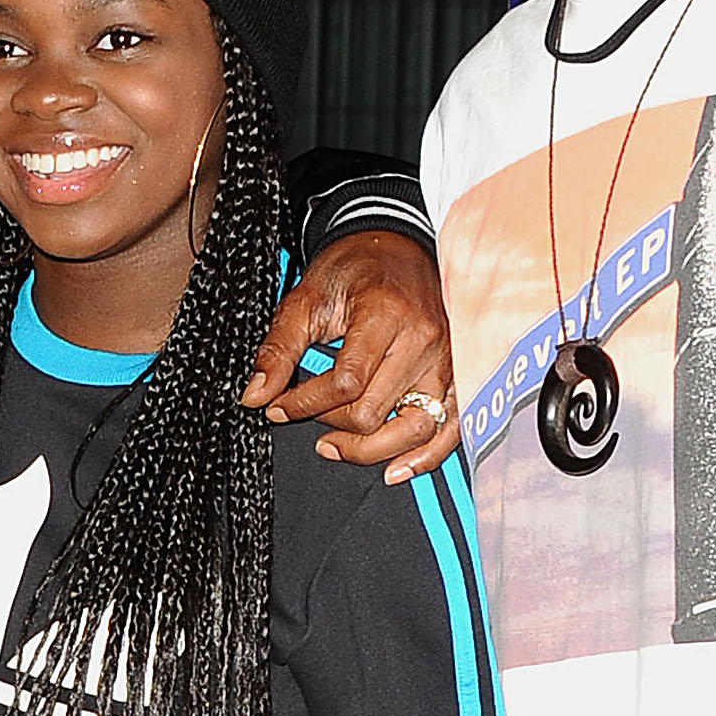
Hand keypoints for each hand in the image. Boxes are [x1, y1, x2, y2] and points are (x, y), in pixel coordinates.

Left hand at [240, 229, 459, 483]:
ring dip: (371, 449)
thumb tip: (255, 395)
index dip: (304, 404)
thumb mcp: (305, 299)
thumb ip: (279, 349)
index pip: (345, 383)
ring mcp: (449, 357)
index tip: (277, 406)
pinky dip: (425, 455)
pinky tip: (394, 469)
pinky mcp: (459, 372)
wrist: (395, 246)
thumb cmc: (352, 269)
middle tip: (304, 415)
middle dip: (331, 422)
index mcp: (386, 313)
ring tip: (336, 447)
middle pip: (375, 410)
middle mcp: (425, 337)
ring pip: (415, 427)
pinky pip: (451, 427)